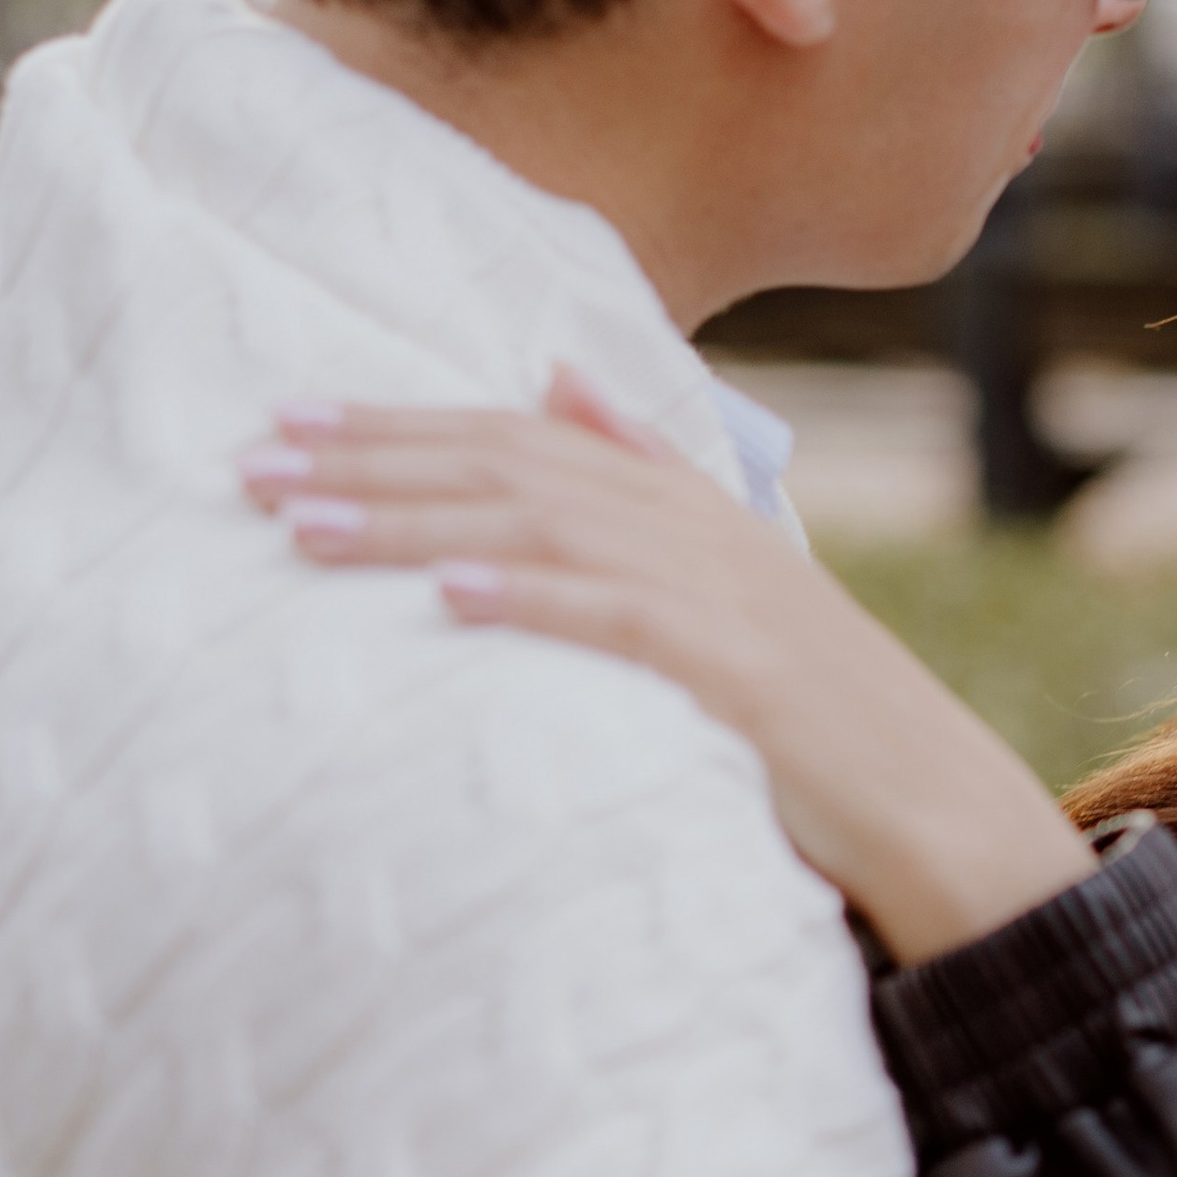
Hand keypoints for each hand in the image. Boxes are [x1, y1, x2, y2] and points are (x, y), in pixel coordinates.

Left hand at [238, 373, 1093, 962]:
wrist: (925, 799)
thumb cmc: (809, 708)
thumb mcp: (724, 570)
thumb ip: (643, 470)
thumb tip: (555, 377)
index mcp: (678, 501)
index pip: (513, 435)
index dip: (397, 423)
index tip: (287, 420)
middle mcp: (690, 526)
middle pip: (507, 467)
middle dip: (372, 461)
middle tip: (251, 463)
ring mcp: (715, 592)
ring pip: (539, 527)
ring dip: (413, 521)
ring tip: (305, 527)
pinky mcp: (732, 667)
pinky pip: (614, 617)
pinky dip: (530, 596)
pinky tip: (449, 592)